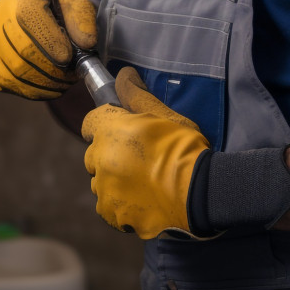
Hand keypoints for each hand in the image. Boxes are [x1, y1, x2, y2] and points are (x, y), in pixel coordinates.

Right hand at [0, 0, 95, 99]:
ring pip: (12, 69)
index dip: (49, 40)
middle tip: (71, 77)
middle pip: (21, 48)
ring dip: (43, 83)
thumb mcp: (77, 7)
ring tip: (63, 84)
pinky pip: (5, 82)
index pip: (30, 16)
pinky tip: (48, 89)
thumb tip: (86, 44)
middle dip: (51, 68)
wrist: (32, 16)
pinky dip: (30, 90)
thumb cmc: (58, 11)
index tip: (68, 58)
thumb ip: (83, 22)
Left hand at [81, 67, 209, 238]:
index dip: (105, 124)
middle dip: (109, 154)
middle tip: (138, 158)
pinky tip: (143, 199)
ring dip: (114, 180)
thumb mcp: (164, 115)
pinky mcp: (112, 215)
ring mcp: (105, 190)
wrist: (199, 193)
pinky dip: (120, 203)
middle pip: (94, 154)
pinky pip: (107, 206)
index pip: (90, 122)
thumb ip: (137, 95)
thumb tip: (124, 74)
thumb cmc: (184, 149)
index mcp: (110, 131)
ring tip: (143, 181)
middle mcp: (101, 160)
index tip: (121, 130)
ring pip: (100, 181)